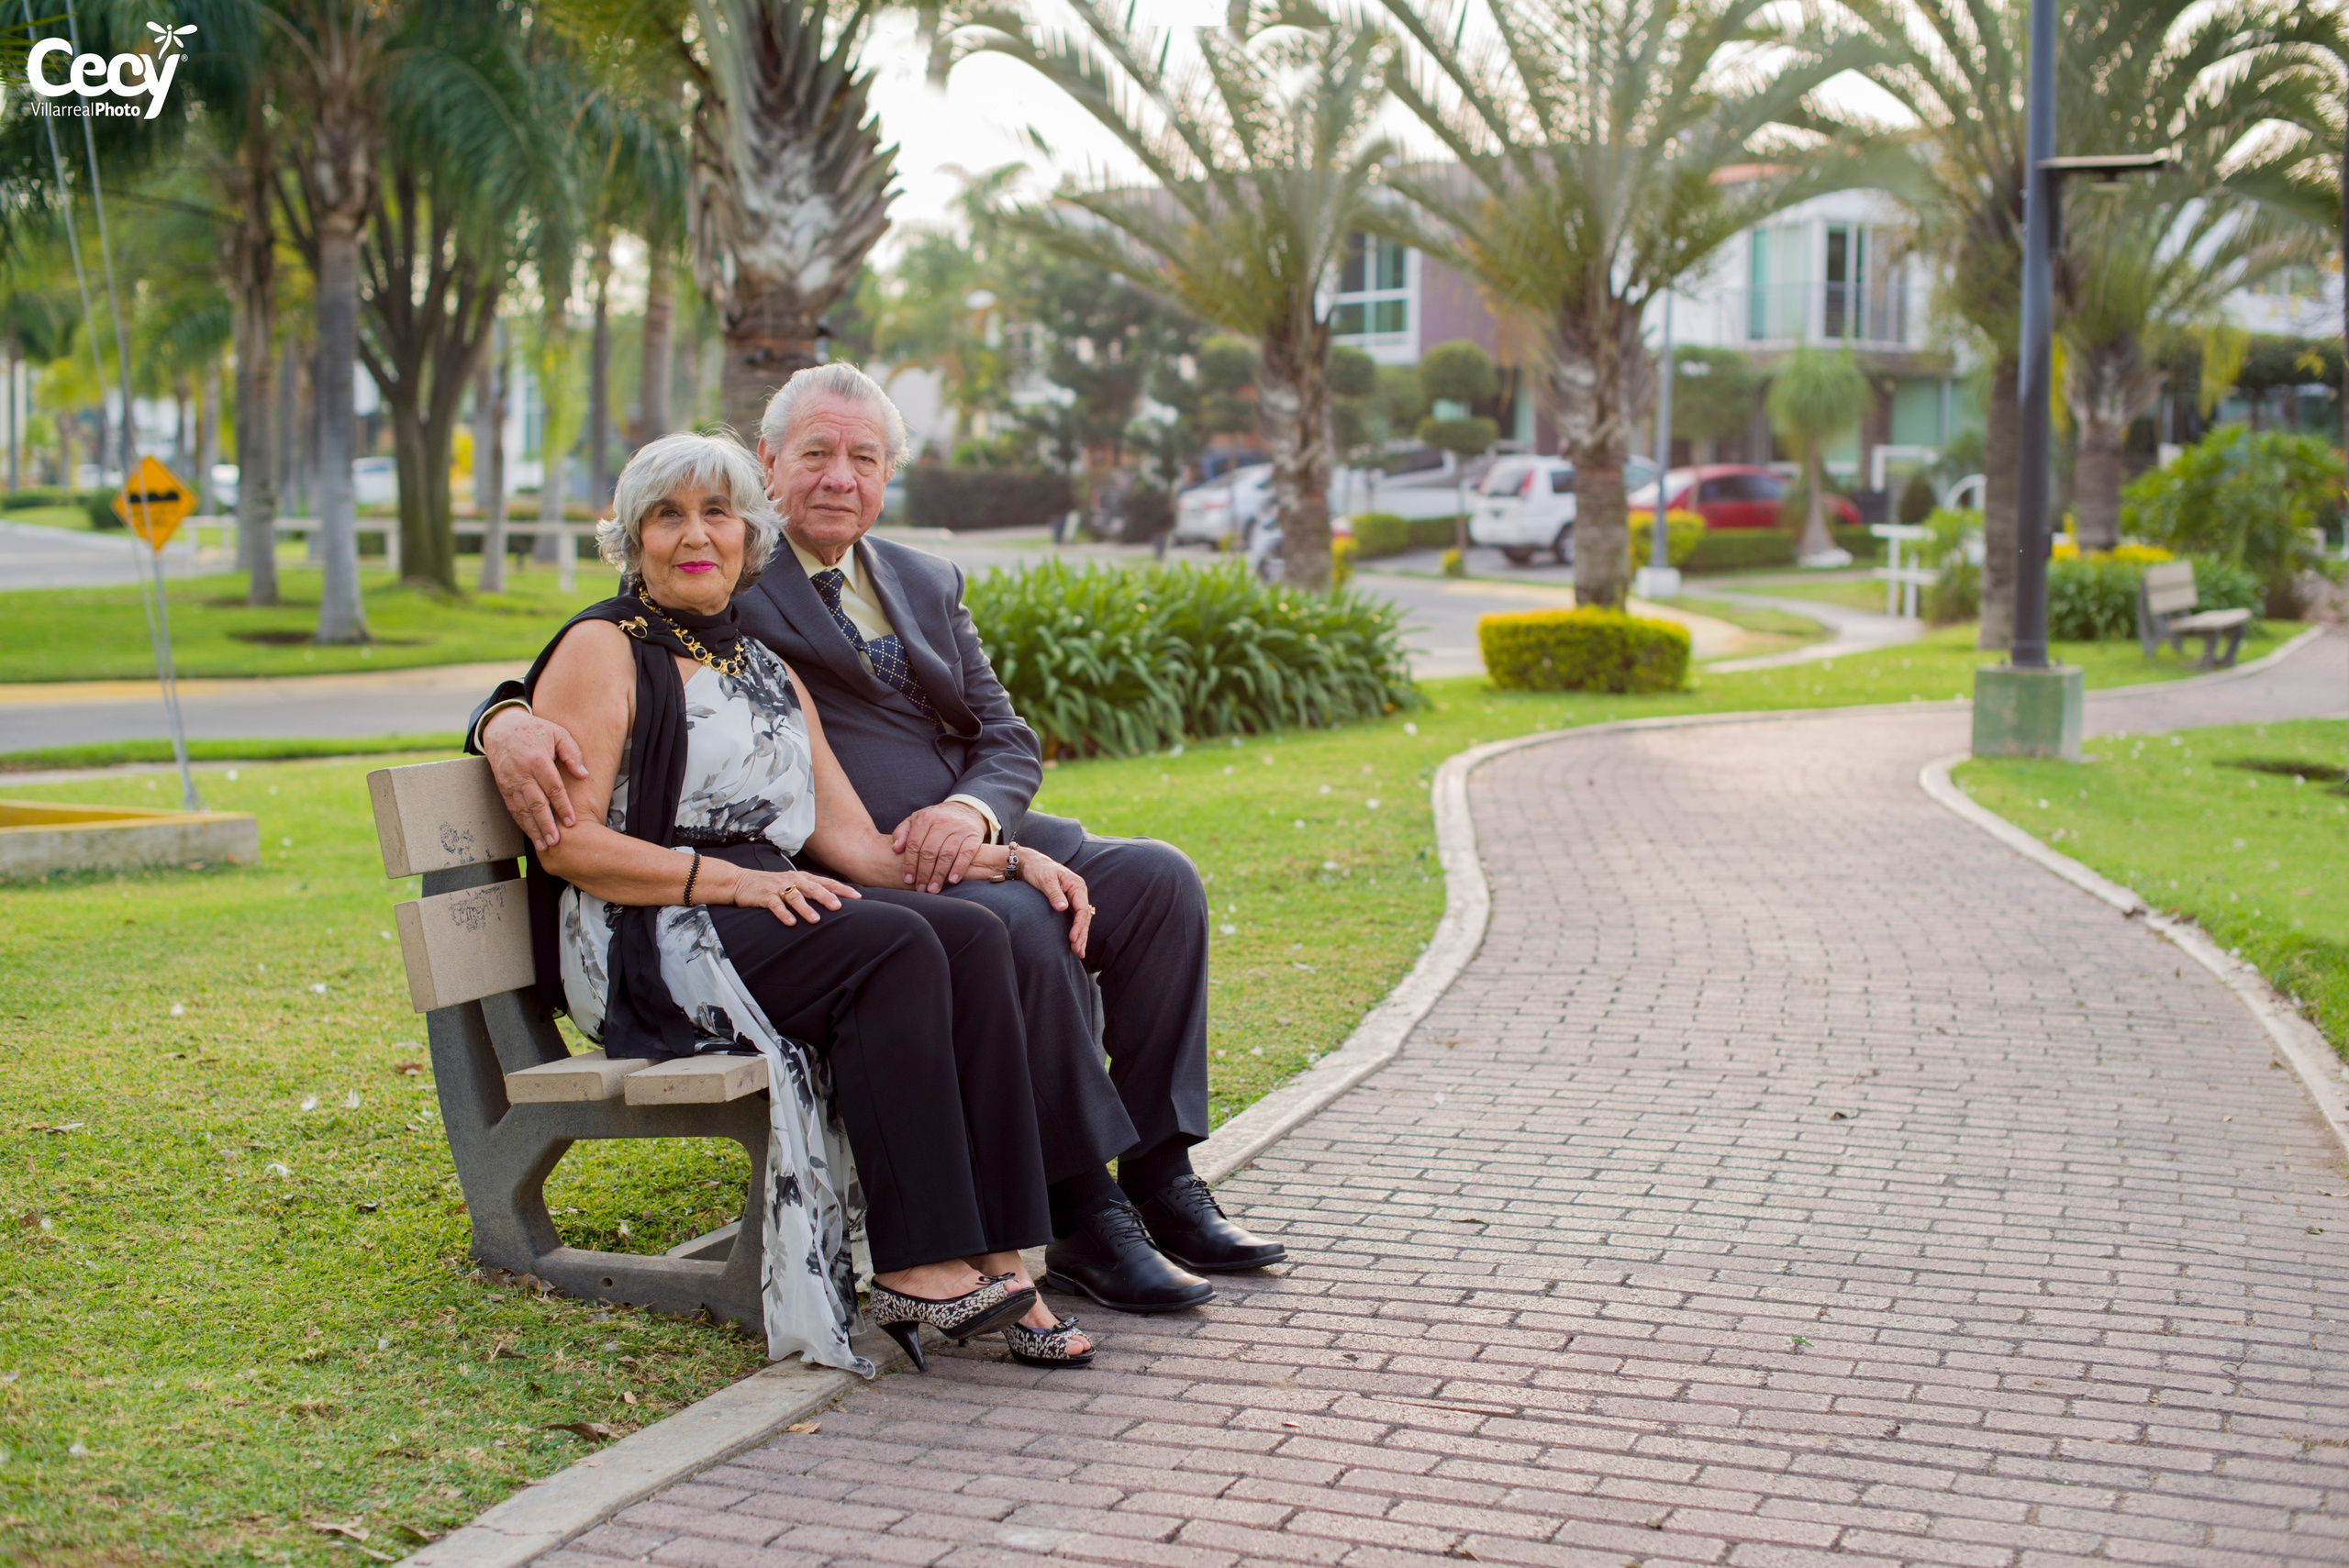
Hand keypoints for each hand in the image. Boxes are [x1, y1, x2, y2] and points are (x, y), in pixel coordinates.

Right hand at [485, 706, 588, 850]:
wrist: (501, 728)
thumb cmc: (534, 730)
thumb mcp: (558, 733)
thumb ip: (573, 753)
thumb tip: (584, 775)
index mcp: (538, 760)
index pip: (553, 788)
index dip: (563, 807)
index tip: (572, 822)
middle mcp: (522, 774)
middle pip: (536, 803)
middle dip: (546, 824)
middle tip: (555, 841)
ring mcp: (510, 782)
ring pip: (522, 810)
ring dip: (533, 829)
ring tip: (543, 845)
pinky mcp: (503, 787)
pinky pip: (512, 808)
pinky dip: (521, 822)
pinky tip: (530, 834)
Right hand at [731, 868, 859, 926]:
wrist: (741, 881)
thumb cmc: (772, 886)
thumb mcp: (793, 884)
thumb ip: (810, 891)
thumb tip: (835, 902)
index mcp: (803, 877)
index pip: (826, 882)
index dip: (842, 889)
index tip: (857, 898)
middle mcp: (792, 880)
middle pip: (813, 888)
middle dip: (827, 897)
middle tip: (839, 907)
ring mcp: (778, 887)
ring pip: (795, 896)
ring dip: (806, 908)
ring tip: (816, 920)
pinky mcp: (764, 896)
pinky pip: (775, 905)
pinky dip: (783, 914)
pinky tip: (791, 923)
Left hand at [891, 801, 989, 893]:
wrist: (965, 810)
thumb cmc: (936, 820)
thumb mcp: (916, 820)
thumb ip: (902, 833)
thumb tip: (895, 849)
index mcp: (925, 818)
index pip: (914, 844)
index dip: (909, 864)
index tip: (908, 879)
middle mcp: (942, 822)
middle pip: (930, 851)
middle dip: (923, 873)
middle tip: (920, 888)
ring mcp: (959, 829)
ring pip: (946, 854)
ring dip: (939, 874)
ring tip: (933, 889)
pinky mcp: (973, 836)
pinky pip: (966, 854)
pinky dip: (959, 868)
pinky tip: (952, 880)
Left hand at [1016, 848, 1092, 959]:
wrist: (1029, 863)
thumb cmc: (1037, 869)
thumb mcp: (1045, 880)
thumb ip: (1054, 894)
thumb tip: (1063, 908)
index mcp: (1076, 885)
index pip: (1082, 909)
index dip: (1078, 925)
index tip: (1072, 938)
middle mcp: (1078, 892)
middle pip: (1084, 918)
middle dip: (1081, 935)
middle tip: (1076, 950)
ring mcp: (1074, 898)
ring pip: (1081, 920)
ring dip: (1081, 936)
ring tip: (1079, 953)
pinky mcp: (1068, 903)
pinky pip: (1075, 919)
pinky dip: (1076, 931)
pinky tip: (1075, 943)